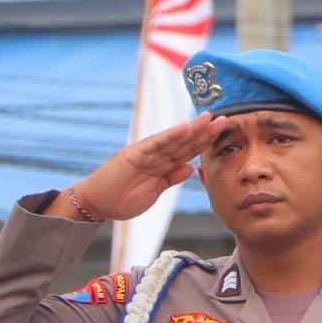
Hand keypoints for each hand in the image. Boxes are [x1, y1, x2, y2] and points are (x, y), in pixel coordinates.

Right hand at [58, 114, 225, 223]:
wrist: (97, 203)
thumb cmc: (122, 199)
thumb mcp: (154, 191)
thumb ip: (171, 178)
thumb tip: (191, 167)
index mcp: (161, 164)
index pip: (187, 151)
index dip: (204, 142)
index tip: (222, 133)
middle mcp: (155, 155)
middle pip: (184, 142)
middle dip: (204, 132)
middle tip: (225, 119)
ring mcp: (145, 153)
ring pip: (173, 140)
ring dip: (191, 130)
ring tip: (209, 119)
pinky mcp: (134, 155)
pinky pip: (155, 145)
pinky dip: (170, 136)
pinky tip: (184, 128)